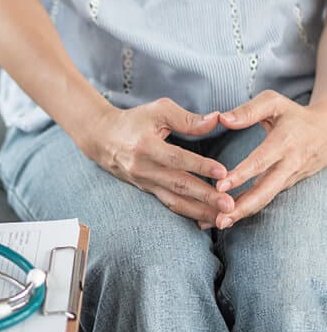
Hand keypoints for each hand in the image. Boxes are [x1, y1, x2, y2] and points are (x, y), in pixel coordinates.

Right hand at [89, 98, 234, 224]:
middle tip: (230, 205)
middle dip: (205, 197)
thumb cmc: (134, 121)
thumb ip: (187, 118)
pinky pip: (169, 204)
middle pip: (177, 185)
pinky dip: (188, 213)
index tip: (223, 172)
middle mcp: (143, 168)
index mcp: (145, 145)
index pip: (175, 158)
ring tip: (224, 219)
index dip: (199, 165)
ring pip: (174, 201)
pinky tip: (207, 220)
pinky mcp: (146, 190)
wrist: (103, 139)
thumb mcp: (157, 111)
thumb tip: (216, 120)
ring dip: (200, 211)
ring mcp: (144, 182)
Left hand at [215, 90, 326, 228]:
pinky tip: (227, 218)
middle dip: (243, 207)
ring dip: (243, 213)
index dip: (241, 175)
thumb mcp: (274, 102)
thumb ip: (248, 110)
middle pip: (266, 190)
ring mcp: (289, 178)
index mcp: (285, 142)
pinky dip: (248, 210)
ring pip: (266, 199)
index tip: (220, 186)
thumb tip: (222, 119)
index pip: (261, 161)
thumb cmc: (293, 114)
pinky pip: (266, 198)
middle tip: (220, 219)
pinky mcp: (286, 185)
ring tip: (219, 224)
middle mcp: (289, 164)